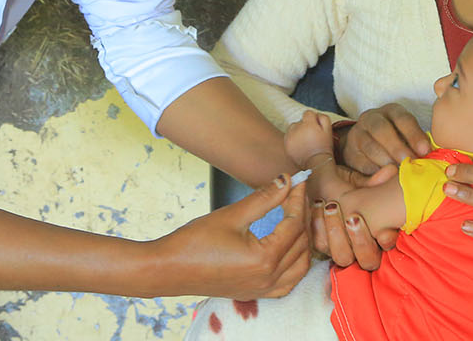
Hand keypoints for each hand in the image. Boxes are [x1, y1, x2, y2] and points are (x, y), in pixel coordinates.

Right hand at [155, 175, 310, 297]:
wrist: (168, 269)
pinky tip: (291, 248)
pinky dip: (297, 264)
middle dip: (302, 215)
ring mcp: (263, 289)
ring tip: (296, 216)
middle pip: (301, 243)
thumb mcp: (231, 215)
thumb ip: (263, 198)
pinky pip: (289, 281)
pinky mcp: (255, 292)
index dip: (298, 199)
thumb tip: (285, 180)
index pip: (294, 224)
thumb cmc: (194, 242)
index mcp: (264, 259)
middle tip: (297, 193)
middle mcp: (269, 278)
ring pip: (301, 265)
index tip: (298, 180)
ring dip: (304, 240)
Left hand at [284, 110, 334, 168]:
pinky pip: (288, 136)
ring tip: (305, 141)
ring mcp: (290, 137)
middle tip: (311, 136)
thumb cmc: (324, 147)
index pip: (307, 113)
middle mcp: (297, 129)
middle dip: (305, 126)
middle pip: (299, 121)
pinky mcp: (286, 145)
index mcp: (308, 124)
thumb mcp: (328, 130)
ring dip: (297, 131)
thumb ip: (323, 118)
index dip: (313, 119)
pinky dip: (292, 139)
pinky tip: (300, 145)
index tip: (316, 127)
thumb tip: (316, 114)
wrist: (316, 164)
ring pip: (292, 128)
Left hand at [306, 162, 398, 269]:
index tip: (383, 231)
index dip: (387, 241)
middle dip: (361, 240)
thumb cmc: (349, 185)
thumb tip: (390, 171)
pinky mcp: (322, 244)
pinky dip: (319, 224)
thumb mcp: (362, 182)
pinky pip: (320, 243)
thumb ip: (376, 181)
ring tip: (332, 206)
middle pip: (368, 261)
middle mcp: (363, 248)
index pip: (388, 247)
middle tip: (354, 217)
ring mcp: (342, 249)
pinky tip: (319, 203)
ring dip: (337, 232)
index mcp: (380, 235)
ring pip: (342, 257)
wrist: (322, 182)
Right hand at [338, 103, 430, 173]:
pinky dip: (373, 171)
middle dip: (397, 147)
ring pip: (369, 146)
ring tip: (398, 173)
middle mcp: (372, 118)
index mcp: (392, 111)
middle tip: (408, 162)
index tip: (425, 151)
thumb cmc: (396, 140)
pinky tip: (384, 178)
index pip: (403, 119)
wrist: (366, 143)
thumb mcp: (407, 135)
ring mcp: (357, 133)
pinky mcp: (349, 151)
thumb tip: (429, 157)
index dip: (414, 135)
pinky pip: (360, 162)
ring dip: (385, 161)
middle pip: (382, 130)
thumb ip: (416, 143)